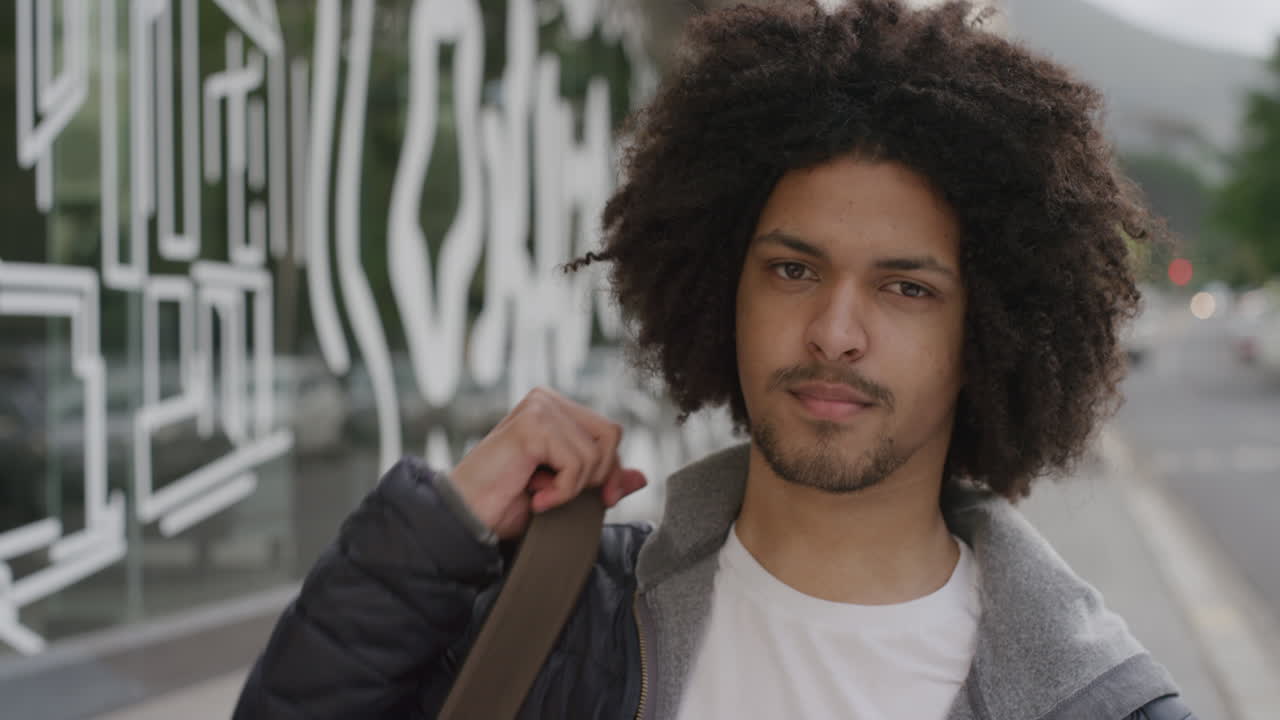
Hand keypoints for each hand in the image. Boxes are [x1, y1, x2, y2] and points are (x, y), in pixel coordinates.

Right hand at [450, 387, 648, 539]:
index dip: (610, 470)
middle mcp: (547, 399)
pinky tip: (535, 497)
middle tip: (564, 497)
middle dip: (598, 476)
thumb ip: (601, 480)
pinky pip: (576, 463)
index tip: (598, 499)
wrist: (468, 518)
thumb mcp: (566, 492)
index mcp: (555, 408)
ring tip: (540, 496)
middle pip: (611, 435)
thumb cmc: (508, 503)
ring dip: (572, 488)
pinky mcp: (532, 425)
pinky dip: (561, 491)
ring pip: (595, 453)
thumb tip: (642, 477)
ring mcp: (539, 408)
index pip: (608, 432)